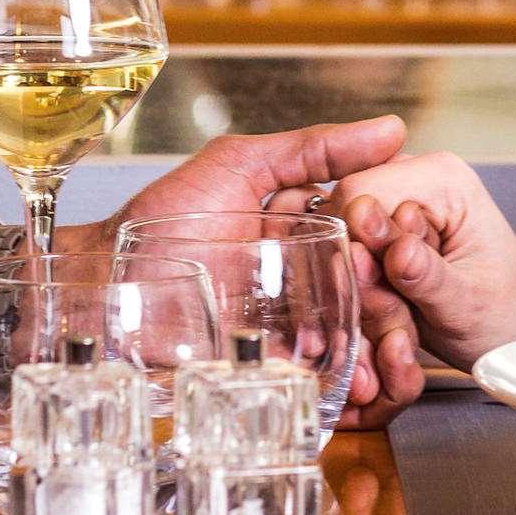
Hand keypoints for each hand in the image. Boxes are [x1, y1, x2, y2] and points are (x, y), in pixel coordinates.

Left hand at [48, 117, 427, 424]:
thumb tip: (390, 129)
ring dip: (369, 349)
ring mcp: (279, 318)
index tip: (411, 247)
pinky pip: (306, 372)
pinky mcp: (259, 360)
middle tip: (406, 314)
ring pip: (342, 333)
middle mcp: (295, 270)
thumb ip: (314, 148)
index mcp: (299, 223)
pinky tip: (352, 385)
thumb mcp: (242, 165)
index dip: (392, 243)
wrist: (105, 283)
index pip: (362, 232)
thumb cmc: (164, 218)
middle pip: (360, 287)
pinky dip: (332, 379)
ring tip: (388, 362)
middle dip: (389, 305)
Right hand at [329, 153, 515, 369]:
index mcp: (442, 178)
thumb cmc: (507, 312)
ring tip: (404, 314)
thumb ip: (424, 275)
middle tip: (396, 313)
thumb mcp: (467, 305)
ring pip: (346, 240)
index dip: (354, 247)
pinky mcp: (392, 225)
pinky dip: (369, 291)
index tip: (375, 289)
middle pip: (344, 216)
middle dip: (360, 273)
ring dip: (365, 287)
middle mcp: (418, 176)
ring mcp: (402, 198)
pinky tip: (398, 310)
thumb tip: (391, 246)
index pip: (357, 195)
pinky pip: (356, 254)